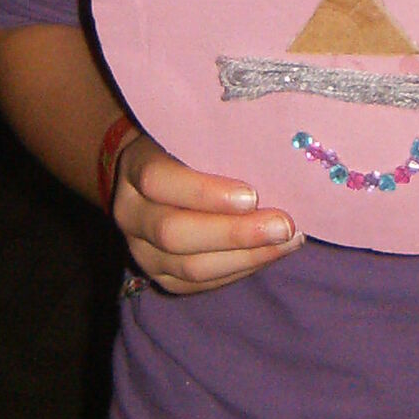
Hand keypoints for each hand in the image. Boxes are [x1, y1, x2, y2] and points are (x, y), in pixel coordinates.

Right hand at [111, 135, 303, 294]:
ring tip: (288, 241)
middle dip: (235, 233)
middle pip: (174, 232)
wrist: (152, 179)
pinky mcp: (161, 277)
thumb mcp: (192, 134)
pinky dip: (241, 269)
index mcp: (134, 168)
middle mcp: (130, 214)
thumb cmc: (186, 147)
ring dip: (247, 256)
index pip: (158, 181)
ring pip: (190, 267)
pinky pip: (201, 284)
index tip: (252, 195)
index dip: (204, 192)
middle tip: (283, 226)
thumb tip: (273, 157)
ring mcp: (141, 251)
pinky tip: (272, 254)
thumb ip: (219, 145)